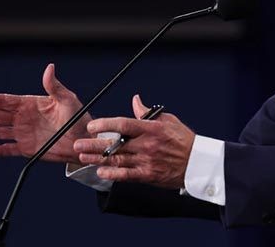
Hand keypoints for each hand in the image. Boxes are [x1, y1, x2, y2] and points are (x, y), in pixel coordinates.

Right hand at [0, 63, 91, 163]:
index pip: (6, 101)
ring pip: (0, 132)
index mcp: (31, 104)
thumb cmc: (78, 117)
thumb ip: (54, 86)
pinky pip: (10, 149)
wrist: (84, 140)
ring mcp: (24, 133)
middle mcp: (24, 118)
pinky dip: (0, 150)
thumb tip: (49, 68)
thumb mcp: (68, 99)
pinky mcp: (27, 149)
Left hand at [74, 95, 194, 188]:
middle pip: (116, 144)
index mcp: (151, 129)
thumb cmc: (183, 139)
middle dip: (95, 144)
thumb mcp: (167, 120)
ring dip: (98, 158)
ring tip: (83, 155)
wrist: (197, 162)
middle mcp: (147, 145)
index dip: (106, 124)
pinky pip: (127, 175)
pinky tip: (101, 171)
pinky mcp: (148, 175)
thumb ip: (147, 113)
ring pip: (117, 160)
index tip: (93, 126)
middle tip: (78, 143)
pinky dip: (113, 174)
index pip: (124, 124)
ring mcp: (147, 161)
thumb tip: (135, 100)